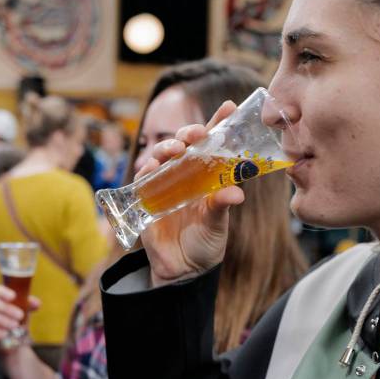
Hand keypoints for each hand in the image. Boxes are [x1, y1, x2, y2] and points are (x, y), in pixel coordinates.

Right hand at [0, 285, 41, 351]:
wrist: (11, 339)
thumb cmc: (15, 319)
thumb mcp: (24, 310)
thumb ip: (29, 305)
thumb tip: (36, 303)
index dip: (3, 292)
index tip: (13, 296)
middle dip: (7, 309)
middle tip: (20, 316)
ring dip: (2, 320)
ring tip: (14, 326)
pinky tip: (4, 334)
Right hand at [138, 100, 245, 285]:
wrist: (182, 271)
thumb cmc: (205, 243)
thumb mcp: (218, 225)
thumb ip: (221, 206)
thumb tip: (236, 192)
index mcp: (208, 177)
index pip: (214, 144)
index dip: (218, 124)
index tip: (228, 107)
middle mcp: (186, 176)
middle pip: (185, 145)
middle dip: (189, 133)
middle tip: (195, 134)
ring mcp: (165, 185)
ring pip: (162, 156)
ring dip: (167, 148)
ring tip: (175, 150)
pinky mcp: (147, 198)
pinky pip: (143, 178)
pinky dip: (147, 169)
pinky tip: (152, 167)